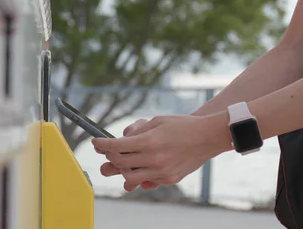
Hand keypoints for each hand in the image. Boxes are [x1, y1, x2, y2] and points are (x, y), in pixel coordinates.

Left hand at [92, 114, 229, 191]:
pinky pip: (147, 181)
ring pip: (130, 179)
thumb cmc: (181, 126)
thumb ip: (137, 130)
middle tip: (107, 152)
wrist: (207, 137)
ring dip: (123, 170)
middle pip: (120, 163)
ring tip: (123, 162)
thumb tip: (121, 139)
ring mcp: (161, 171)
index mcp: (148, 141)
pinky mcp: (168, 179)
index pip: (116, 146)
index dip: (101, 145)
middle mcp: (153, 158)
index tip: (95, 143)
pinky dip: (141, 174)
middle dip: (109, 157)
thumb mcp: (156, 121)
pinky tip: (142, 166)